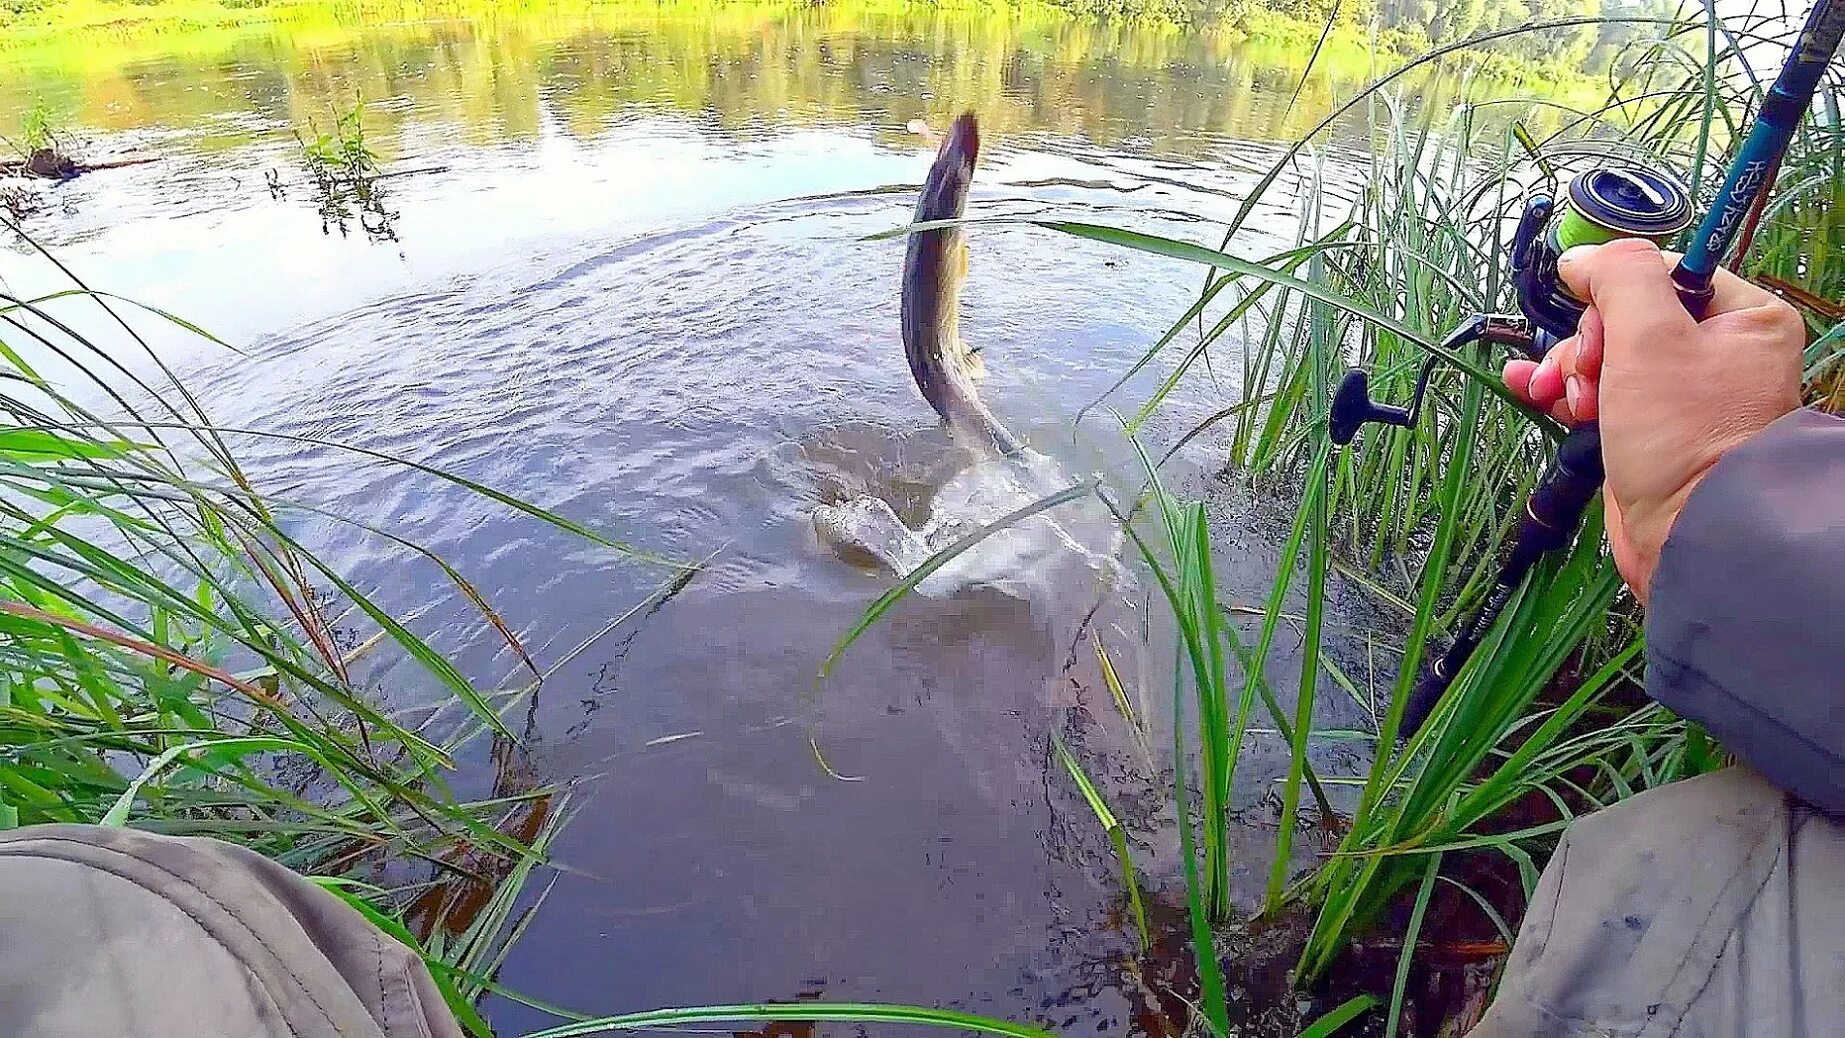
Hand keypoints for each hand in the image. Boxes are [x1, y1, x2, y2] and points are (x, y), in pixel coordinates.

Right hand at [1502, 239, 1803, 602]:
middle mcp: (1717, 351)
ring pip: (1603, 355)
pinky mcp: (1648, 429)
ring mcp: (1680, 394)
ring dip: (1566, 370)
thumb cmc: (1686, 435)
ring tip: (1552, 396)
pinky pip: (1597, 392)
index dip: (1613, 294)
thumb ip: (1619, 279)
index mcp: (1742, 317)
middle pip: (1625, 316)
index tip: (1590, 323)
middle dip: (1585, 343)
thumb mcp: (1651, 336)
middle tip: (1582, 375)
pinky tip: (1528, 390)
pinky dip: (1563, 392)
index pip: (1660, 274)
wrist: (1690, 533)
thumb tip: (1582, 256)